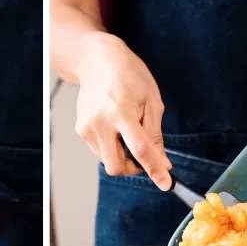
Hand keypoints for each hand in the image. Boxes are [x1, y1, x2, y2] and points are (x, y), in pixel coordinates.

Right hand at [75, 33, 171, 189]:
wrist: (97, 61)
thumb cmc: (128, 75)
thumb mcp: (151, 100)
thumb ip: (155, 134)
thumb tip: (162, 161)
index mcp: (121, 112)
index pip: (140, 149)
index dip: (155, 170)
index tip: (165, 184)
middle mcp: (100, 122)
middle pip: (116, 166)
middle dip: (133, 169)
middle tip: (144, 158)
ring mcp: (87, 128)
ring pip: (108, 161)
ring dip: (123, 157)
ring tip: (128, 133)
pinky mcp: (81, 130)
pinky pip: (100, 151)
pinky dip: (112, 148)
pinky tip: (116, 128)